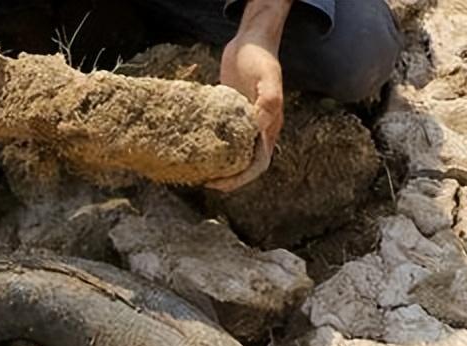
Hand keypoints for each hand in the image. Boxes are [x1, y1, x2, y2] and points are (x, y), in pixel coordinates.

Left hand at [209, 0, 291, 191]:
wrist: (252, 40)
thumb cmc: (261, 58)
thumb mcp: (267, 79)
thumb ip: (267, 104)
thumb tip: (258, 131)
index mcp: (270, 126)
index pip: (259, 164)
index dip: (241, 178)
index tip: (220, 184)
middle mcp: (260, 129)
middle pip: (246, 164)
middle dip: (229, 178)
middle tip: (206, 182)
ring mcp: (245, 122)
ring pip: (235, 153)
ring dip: (221, 165)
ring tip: (200, 172)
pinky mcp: (231, 114)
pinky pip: (224, 136)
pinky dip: (213, 146)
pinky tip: (196, 148)